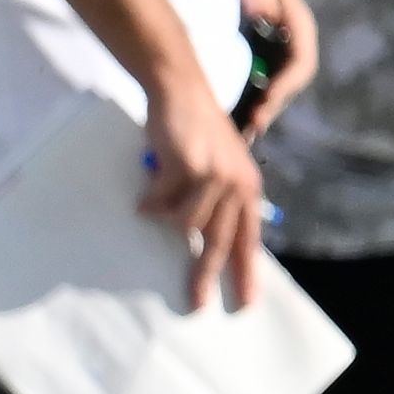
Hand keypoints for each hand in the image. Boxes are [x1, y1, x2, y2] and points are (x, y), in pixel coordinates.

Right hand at [140, 83, 264, 311]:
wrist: (182, 91)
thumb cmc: (196, 130)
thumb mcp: (218, 167)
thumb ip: (216, 199)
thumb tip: (199, 236)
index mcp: (248, 188)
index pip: (248, 239)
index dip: (246, 272)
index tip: (244, 302)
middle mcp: (237, 185)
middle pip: (219, 242)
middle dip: (204, 274)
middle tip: (196, 302)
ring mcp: (214, 177)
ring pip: (184, 223)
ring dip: (165, 216)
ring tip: (154, 203)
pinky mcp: (188, 168)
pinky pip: (160, 204)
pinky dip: (149, 201)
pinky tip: (144, 195)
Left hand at [230, 0, 319, 139]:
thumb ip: (263, 5)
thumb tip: (263, 25)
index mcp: (299, 26)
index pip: (301, 65)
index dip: (284, 90)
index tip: (263, 107)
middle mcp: (291, 40)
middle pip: (288, 84)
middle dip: (269, 108)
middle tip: (248, 130)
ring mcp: (273, 48)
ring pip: (273, 87)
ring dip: (258, 109)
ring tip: (239, 133)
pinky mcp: (252, 52)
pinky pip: (255, 80)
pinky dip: (245, 99)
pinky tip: (227, 116)